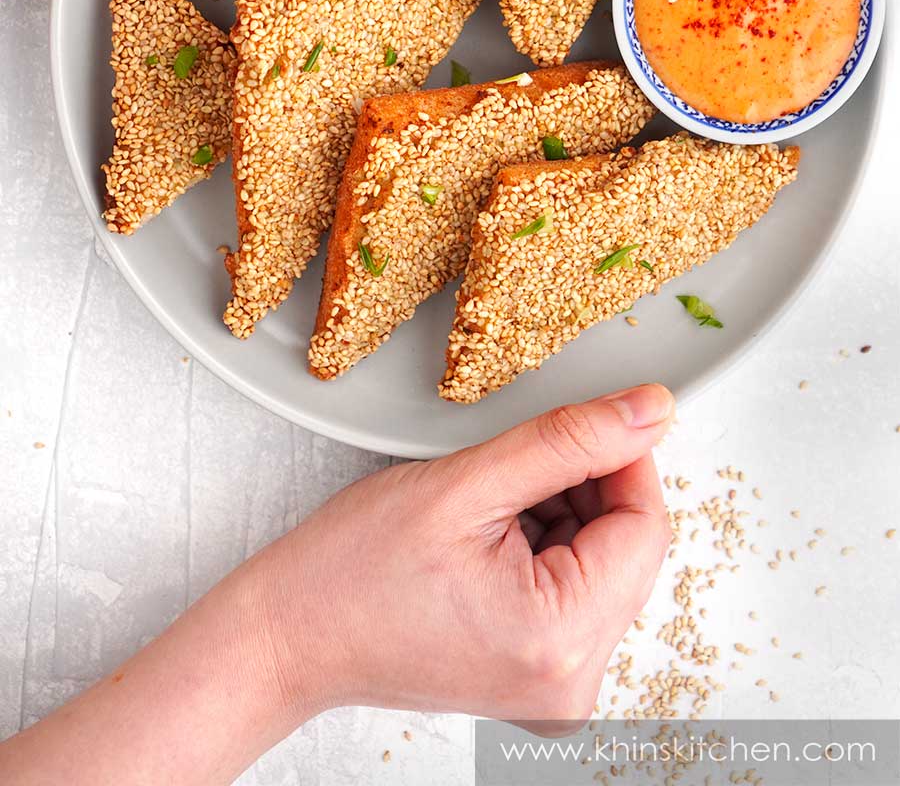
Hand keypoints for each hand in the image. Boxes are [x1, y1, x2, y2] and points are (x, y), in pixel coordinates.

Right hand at [267, 382, 673, 730]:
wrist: (287, 636)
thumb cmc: (350, 570)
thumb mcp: (466, 482)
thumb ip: (568, 441)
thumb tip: (649, 411)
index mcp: (561, 641)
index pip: (645, 526)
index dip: (623, 456)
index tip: (590, 414)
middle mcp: (573, 683)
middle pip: (628, 547)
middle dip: (584, 487)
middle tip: (512, 463)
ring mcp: (557, 687)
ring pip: (602, 563)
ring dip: (561, 514)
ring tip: (486, 507)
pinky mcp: (538, 676)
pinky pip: (575, 590)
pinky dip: (545, 545)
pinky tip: (489, 535)